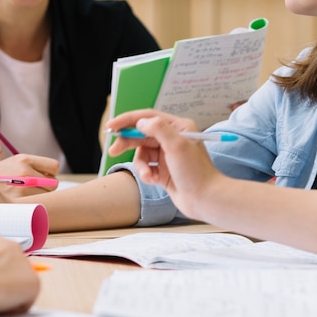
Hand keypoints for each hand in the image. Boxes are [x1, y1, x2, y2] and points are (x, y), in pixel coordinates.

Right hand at [106, 109, 222, 218]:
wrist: (205, 199)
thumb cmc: (195, 172)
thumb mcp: (177, 145)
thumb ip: (158, 129)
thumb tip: (140, 122)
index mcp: (178, 127)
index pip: (148, 117)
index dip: (127, 120)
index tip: (111, 126)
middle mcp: (172, 138)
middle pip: (141, 134)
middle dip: (128, 143)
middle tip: (113, 150)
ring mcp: (167, 155)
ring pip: (142, 154)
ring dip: (141, 165)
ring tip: (148, 176)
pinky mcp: (164, 170)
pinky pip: (147, 167)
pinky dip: (147, 174)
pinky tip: (155, 180)